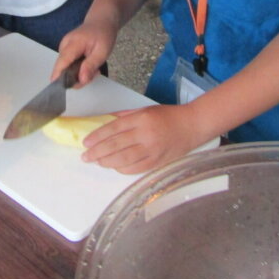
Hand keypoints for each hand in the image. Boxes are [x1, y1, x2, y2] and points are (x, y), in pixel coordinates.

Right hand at [51, 18, 118, 86]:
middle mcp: (64, 45)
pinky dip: (78, 68)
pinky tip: (89, 64)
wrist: (101, 21)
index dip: (58, 77)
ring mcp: (64, 47)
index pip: (61, 63)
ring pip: (66, 68)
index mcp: (73, 44)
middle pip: (63, 68)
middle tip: (95, 73)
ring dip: (79, 73)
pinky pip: (69, 64)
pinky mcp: (66, 50)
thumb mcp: (102, 51)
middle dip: (77, 77)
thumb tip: (81, 80)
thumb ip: (91, 66)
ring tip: (94, 68)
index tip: (60, 89)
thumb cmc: (103, 34)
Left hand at [81, 104, 210, 174]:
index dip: (97, 136)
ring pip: (123, 159)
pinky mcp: (157, 162)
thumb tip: (105, 122)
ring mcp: (152, 150)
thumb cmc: (169, 116)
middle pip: (115, 145)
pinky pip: (135, 168)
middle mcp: (145, 134)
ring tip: (97, 161)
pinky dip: (122, 169)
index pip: (113, 128)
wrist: (192, 126)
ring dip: (106, 162)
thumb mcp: (145, 110)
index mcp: (141, 118)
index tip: (86, 142)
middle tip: (86, 156)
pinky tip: (114, 166)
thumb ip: (125, 117)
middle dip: (97, 152)